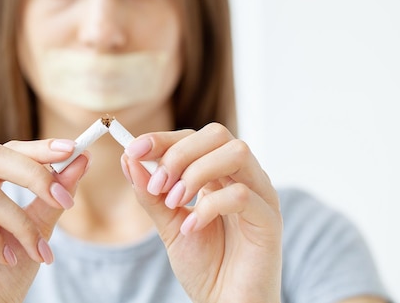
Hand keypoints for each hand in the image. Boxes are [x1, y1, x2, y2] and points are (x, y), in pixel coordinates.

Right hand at [0, 139, 88, 302]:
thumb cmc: (7, 271)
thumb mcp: (38, 227)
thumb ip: (53, 194)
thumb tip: (81, 158)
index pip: (4, 150)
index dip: (38, 148)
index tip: (73, 149)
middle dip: (35, 176)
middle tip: (64, 201)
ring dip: (21, 225)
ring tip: (36, 252)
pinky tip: (5, 259)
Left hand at [121, 123, 281, 302]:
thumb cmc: (205, 265)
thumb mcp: (168, 225)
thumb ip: (151, 194)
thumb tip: (130, 159)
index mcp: (221, 174)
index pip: (195, 137)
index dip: (163, 139)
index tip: (133, 150)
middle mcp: (244, 177)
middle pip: (217, 135)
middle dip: (180, 153)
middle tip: (158, 185)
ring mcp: (261, 195)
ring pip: (236, 153)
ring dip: (196, 173)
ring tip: (175, 202)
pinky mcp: (269, 220)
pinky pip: (242, 195)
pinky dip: (209, 207)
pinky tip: (192, 228)